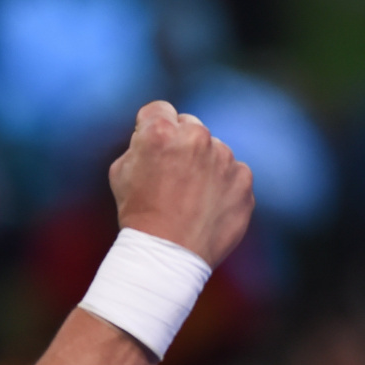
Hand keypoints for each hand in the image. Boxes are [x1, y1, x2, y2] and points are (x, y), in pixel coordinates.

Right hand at [108, 100, 254, 267]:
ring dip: (203, 165)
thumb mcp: (120, 172)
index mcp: (161, 133)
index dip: (150, 127)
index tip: (150, 145)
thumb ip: (140, 145)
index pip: (158, 109)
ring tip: (187, 198)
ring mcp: (225, 158)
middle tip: (169, 176)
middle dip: (180, 144)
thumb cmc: (137, 213)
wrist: (167, 254)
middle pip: (189, 126)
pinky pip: (232, 173)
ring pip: (213, 150)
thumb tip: (153, 136)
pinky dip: (221, 186)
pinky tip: (204, 207)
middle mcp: (197, 138)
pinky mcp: (244, 179)